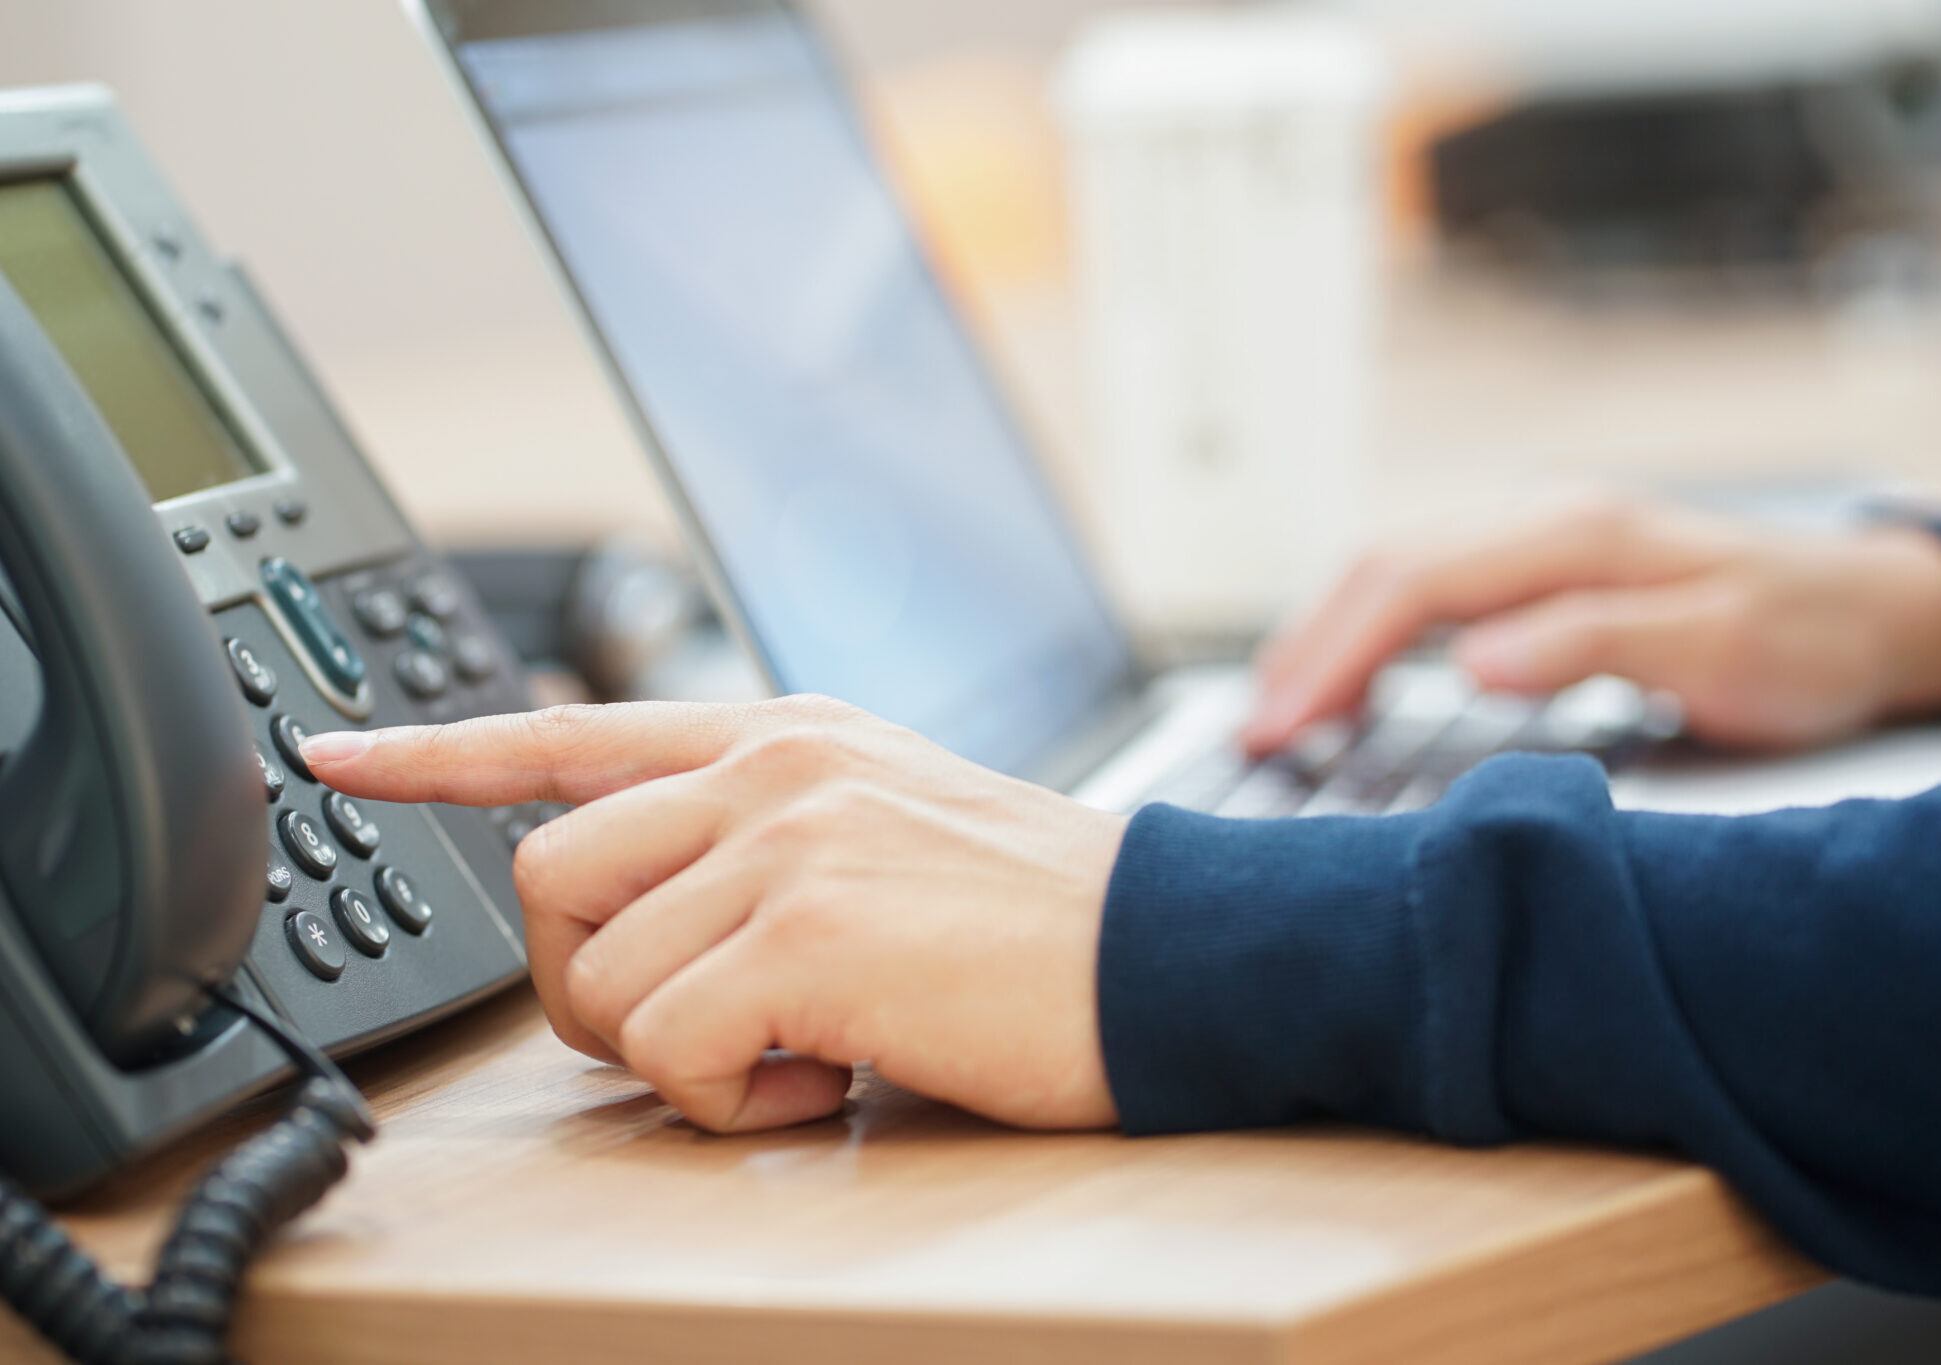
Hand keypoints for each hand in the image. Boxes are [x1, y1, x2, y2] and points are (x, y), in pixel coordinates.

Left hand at [300, 698, 1127, 1133]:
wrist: (1169, 952)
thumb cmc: (1033, 913)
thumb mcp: (885, 820)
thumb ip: (761, 826)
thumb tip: (652, 888)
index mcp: (779, 732)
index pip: (570, 729)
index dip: (437, 754)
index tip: (337, 757)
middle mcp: (768, 769)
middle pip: (549, 878)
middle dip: (589, 985)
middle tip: (698, 1024)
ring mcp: (786, 843)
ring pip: (601, 981)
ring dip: (681, 1056)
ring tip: (801, 1053)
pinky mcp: (811, 935)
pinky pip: (669, 1052)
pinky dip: (734, 1101)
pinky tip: (829, 1079)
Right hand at [1243, 496, 1940, 756]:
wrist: (1872, 609)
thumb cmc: (1807, 637)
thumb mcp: (1719, 650)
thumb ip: (1592, 646)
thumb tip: (1469, 659)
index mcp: (1572, 537)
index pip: (1410, 584)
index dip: (1334, 656)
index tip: (1281, 726)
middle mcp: (1540, 519)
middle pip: (1380, 565)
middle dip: (1304, 647)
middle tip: (1253, 730)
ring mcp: (1535, 534)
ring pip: (1391, 566)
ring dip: (1324, 634)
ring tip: (1280, 708)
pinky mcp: (1537, 561)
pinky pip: (1421, 581)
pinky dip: (1366, 628)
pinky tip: (1352, 675)